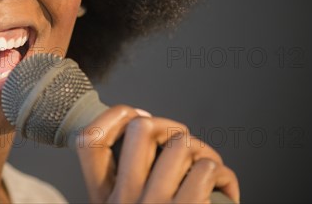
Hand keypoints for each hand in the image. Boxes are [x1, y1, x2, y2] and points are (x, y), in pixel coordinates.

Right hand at [75, 105, 239, 202]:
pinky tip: (223, 191)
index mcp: (104, 200)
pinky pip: (207, 169)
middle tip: (182, 145)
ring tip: (207, 169)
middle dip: (170, 127)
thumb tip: (147, 131)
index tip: (140, 119)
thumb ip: (127, 183)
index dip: (114, 116)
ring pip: (181, 143)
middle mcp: (123, 202)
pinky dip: (222, 175)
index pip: (88, 140)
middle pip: (141, 128)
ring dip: (201, 152)